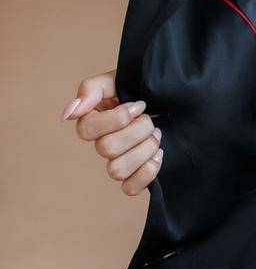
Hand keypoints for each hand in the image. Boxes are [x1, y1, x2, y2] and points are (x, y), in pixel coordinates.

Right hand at [61, 71, 162, 195]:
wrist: (172, 102)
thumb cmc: (141, 90)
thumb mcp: (118, 79)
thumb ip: (91, 89)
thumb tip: (70, 113)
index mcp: (93, 121)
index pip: (87, 130)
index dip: (117, 119)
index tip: (139, 106)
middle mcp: (102, 144)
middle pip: (107, 149)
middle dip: (137, 130)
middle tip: (150, 119)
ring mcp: (118, 162)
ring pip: (117, 170)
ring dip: (144, 149)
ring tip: (157, 135)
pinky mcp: (134, 177)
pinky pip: (130, 189)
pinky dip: (146, 173)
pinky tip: (159, 155)